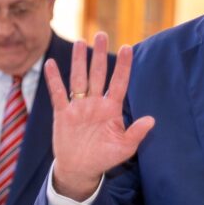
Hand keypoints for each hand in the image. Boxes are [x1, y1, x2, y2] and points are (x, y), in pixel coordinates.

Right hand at [45, 32, 154, 200]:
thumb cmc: (105, 157)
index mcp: (112, 108)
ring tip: (81, 42)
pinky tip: (51, 63)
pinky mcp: (63, 114)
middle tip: (102, 34)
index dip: (123, 65)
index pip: (119, 82)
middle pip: (98, 74)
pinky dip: (54, 79)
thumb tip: (152, 120)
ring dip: (79, 61)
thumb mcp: (125, 147)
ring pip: (79, 79)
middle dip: (100, 54)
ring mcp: (79, 106)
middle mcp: (95, 102)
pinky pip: (58, 94)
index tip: (127, 47)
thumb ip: (136, 132)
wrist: (80, 170)